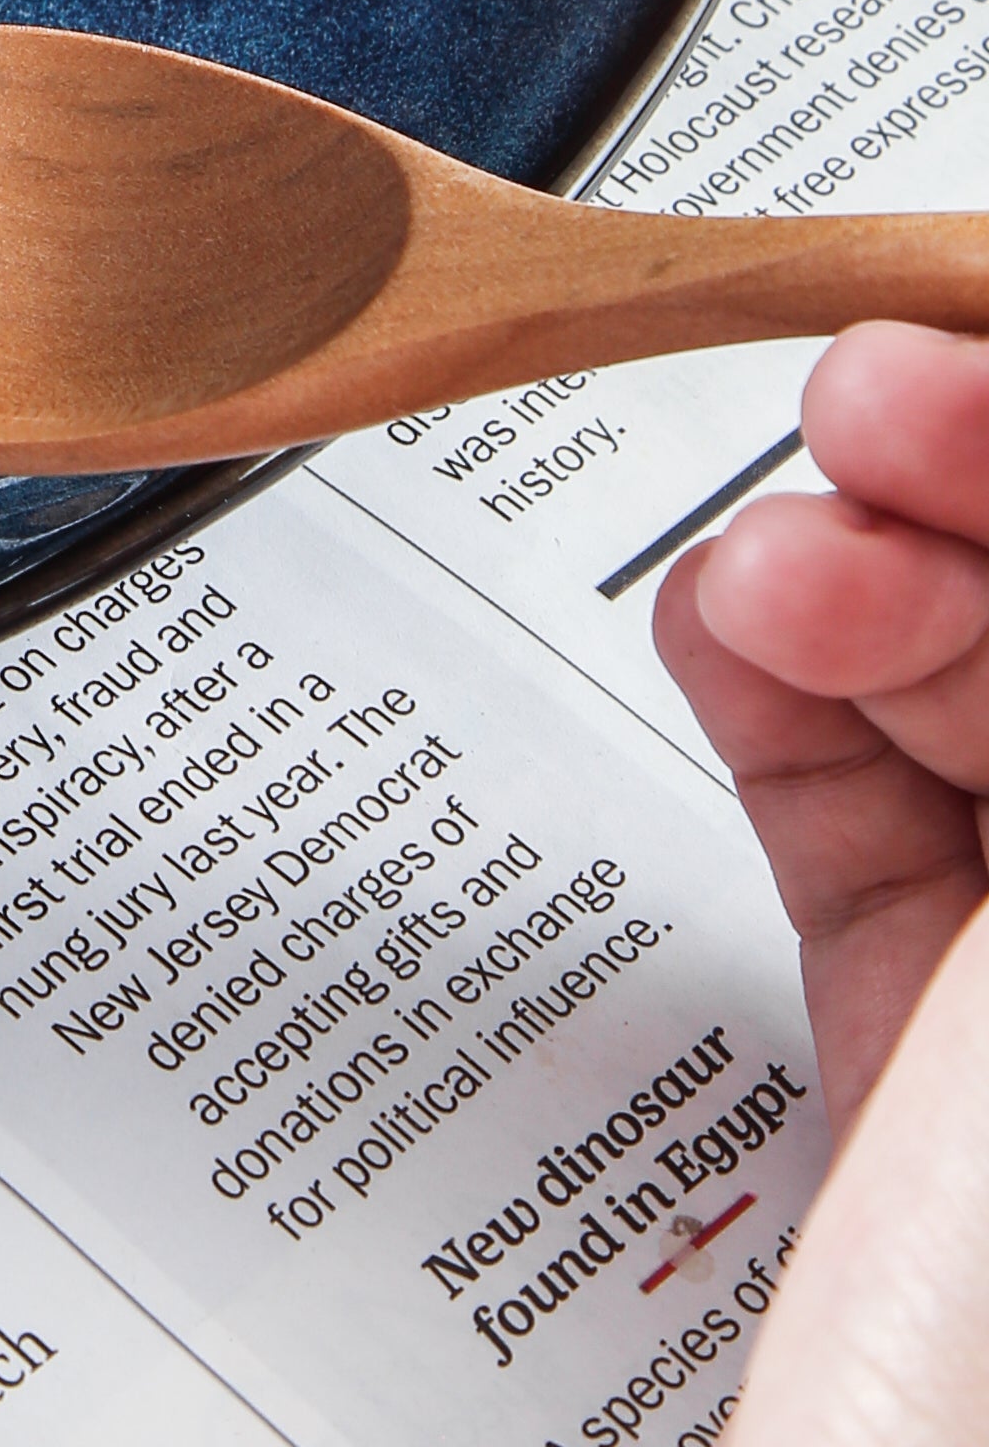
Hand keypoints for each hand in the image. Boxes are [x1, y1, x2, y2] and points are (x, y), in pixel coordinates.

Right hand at [653, 323, 988, 1443]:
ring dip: (864, 574)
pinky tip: (738, 624)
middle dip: (980, 492)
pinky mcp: (952, 1060)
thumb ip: (988, 797)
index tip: (951, 356)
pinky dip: (784, 689)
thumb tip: (928, 457)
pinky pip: (873, 811)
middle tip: (864, 419)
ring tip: (779, 553)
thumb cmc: (971, 1344)